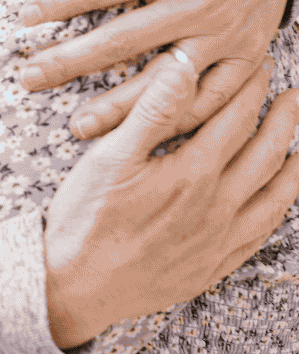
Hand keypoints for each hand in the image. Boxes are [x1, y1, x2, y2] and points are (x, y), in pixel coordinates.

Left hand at [17, 0, 292, 138]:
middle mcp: (196, 3)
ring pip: (163, 81)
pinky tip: (143, 135)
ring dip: (118, 107)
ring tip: (76, 126)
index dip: (59, 3)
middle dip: (70, 61)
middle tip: (28, 78)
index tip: (23, 19)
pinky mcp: (245, 57)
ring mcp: (222, 35)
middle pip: (122, 40)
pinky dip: (179, 120)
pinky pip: (212, 100)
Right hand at [44, 54, 298, 347]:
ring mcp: (220, 240)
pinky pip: (262, 233)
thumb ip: (152, 110)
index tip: (260, 65)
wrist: (77, 288)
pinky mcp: (214, 265)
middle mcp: (217, 206)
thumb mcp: (110, 156)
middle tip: (292, 95)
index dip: (251, 87)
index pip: (235, 119)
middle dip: (282, 119)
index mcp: (193, 173)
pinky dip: (279, 209)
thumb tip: (183, 67)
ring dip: (291, 163)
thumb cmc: (86, 219)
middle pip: (264, 153)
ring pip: (274, 195)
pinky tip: (279, 199)